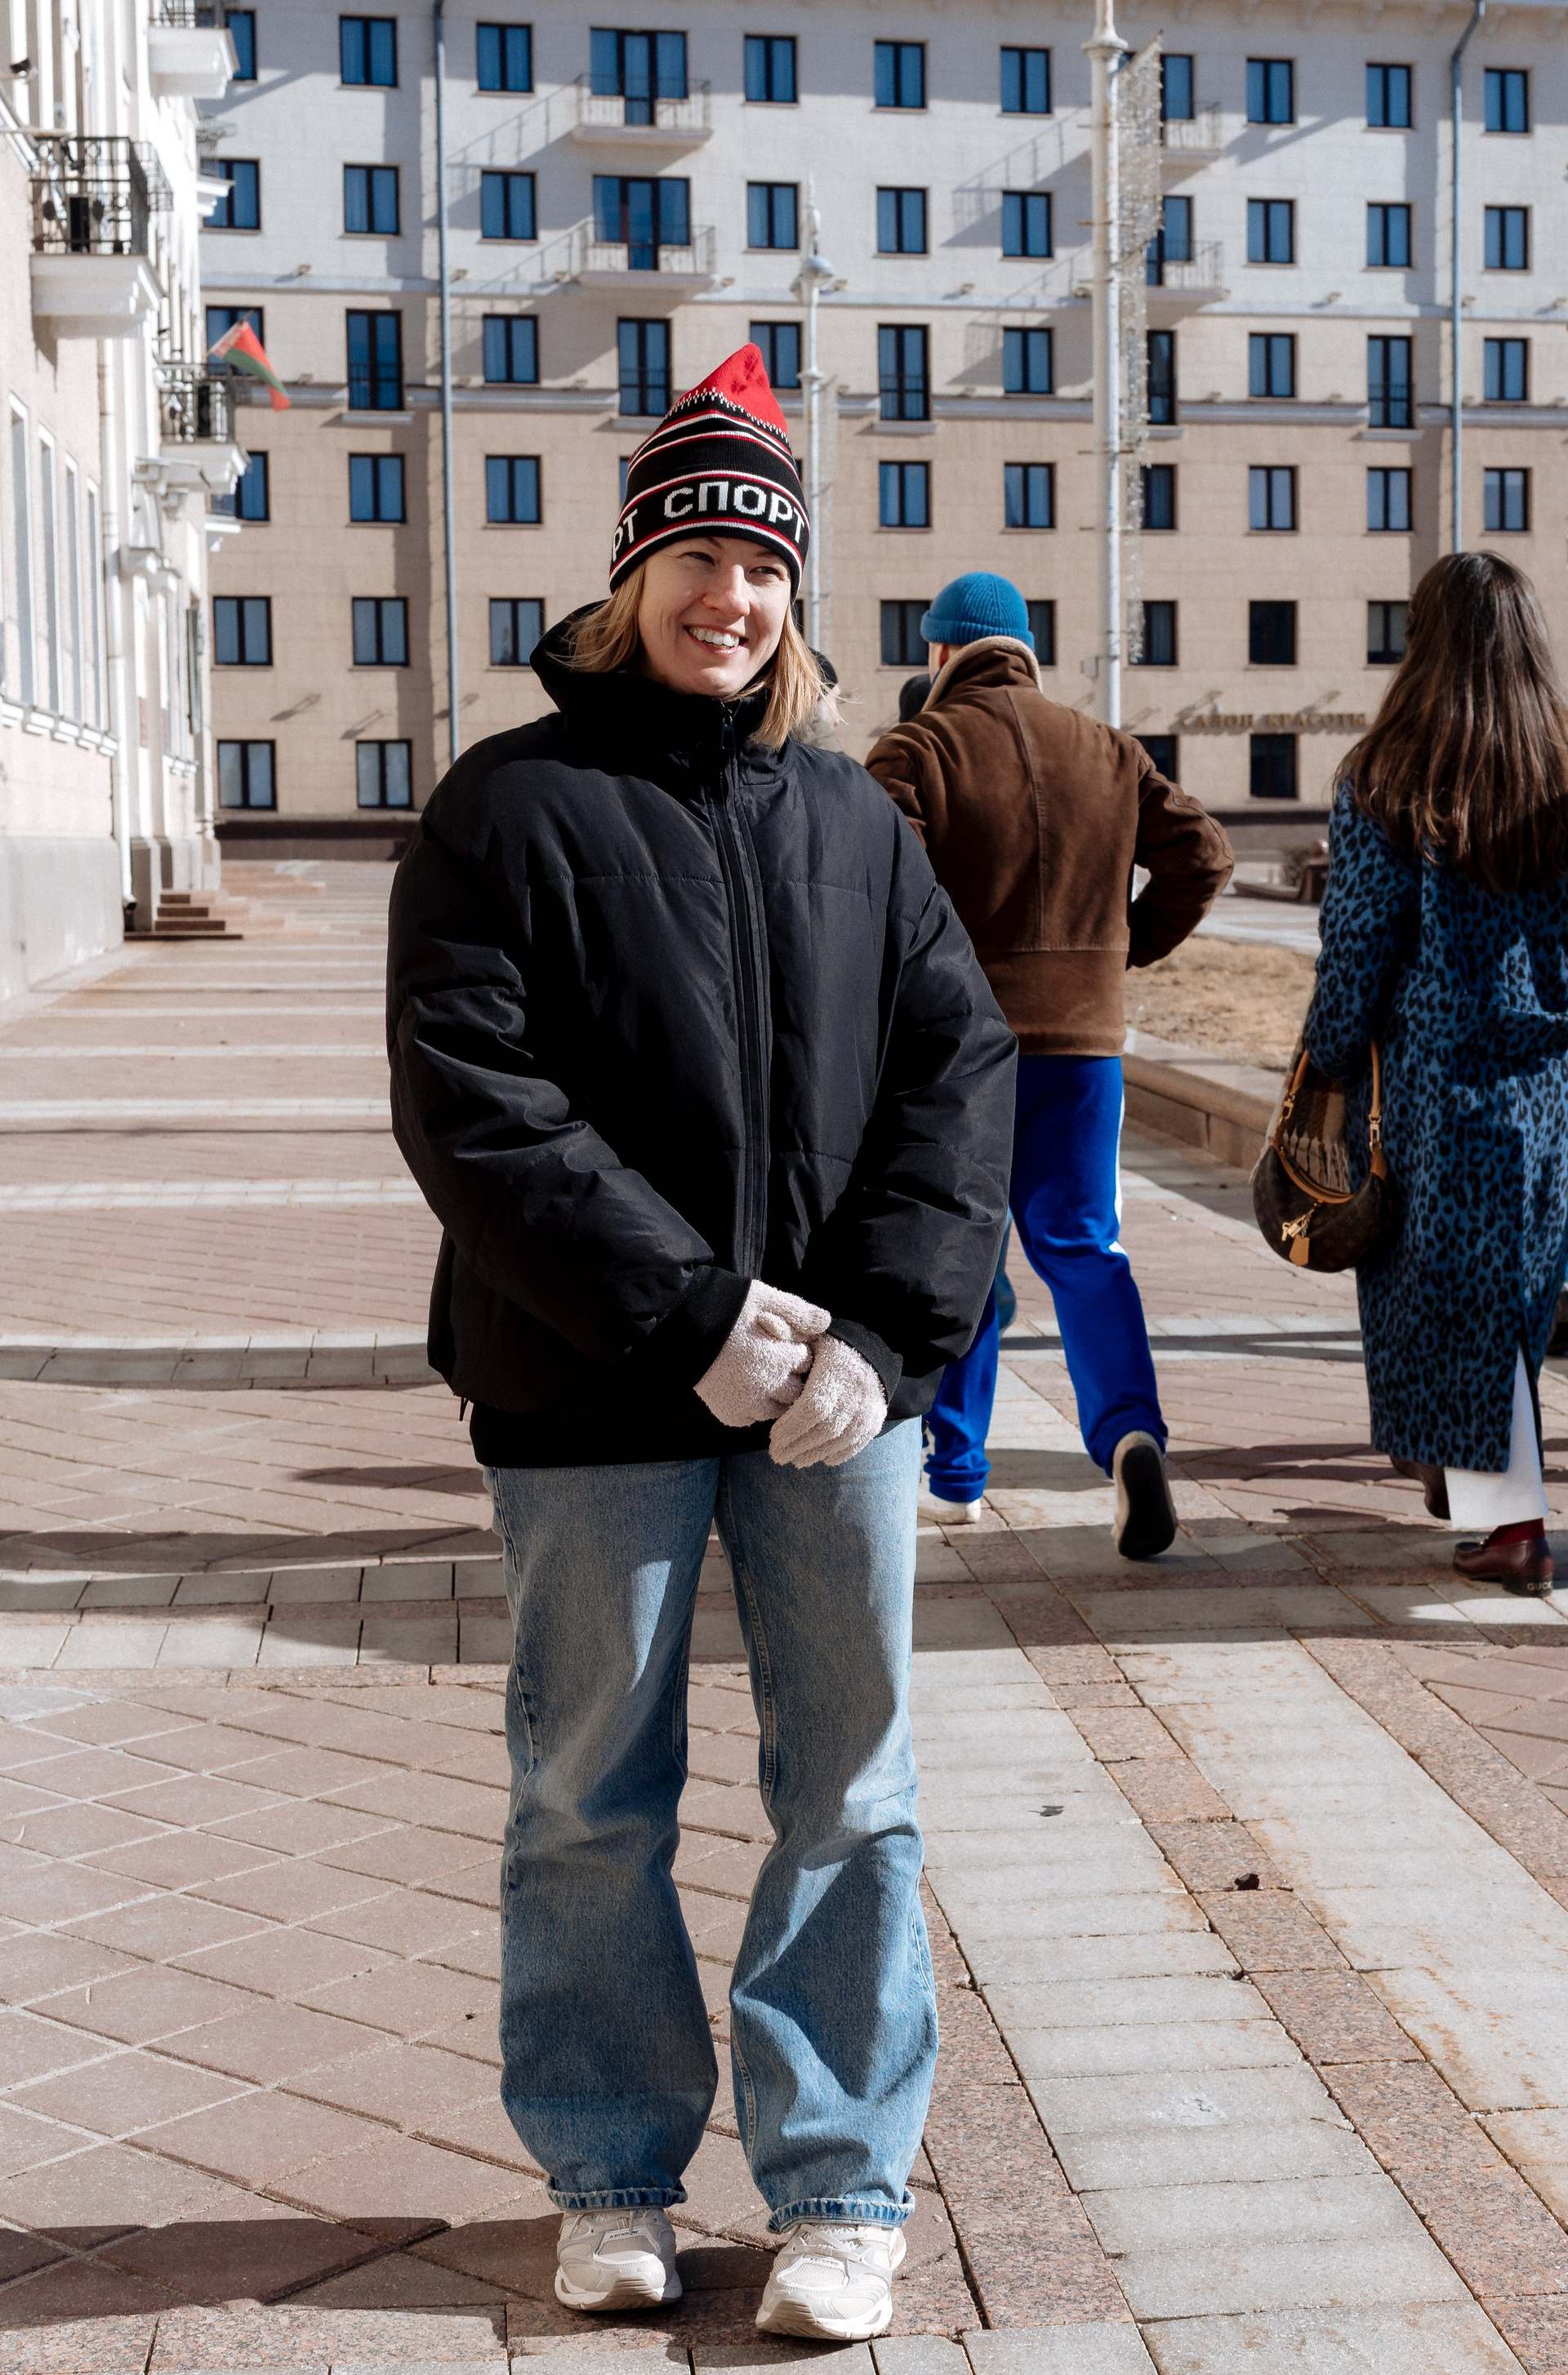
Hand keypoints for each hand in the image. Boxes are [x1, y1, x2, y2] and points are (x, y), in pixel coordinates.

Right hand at [694, 1282, 830, 1428]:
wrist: (684, 1327)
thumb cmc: (728, 1308)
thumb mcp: (765, 1299)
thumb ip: (798, 1312)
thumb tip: (826, 1321)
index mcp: (778, 1359)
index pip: (805, 1361)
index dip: (796, 1350)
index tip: (783, 1343)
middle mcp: (766, 1387)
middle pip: (796, 1389)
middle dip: (790, 1376)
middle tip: (774, 1361)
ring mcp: (746, 1405)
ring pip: (777, 1409)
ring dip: (775, 1396)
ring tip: (761, 1376)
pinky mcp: (730, 1414)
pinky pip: (752, 1418)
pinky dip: (752, 1407)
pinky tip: (744, 1388)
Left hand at [768, 1335, 886, 1469]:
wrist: (869, 1353)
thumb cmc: (828, 1347)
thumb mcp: (810, 1337)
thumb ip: (788, 1333)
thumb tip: (764, 1323)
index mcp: (836, 1370)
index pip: (814, 1406)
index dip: (792, 1426)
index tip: (772, 1437)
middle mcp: (856, 1391)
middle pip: (825, 1427)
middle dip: (798, 1445)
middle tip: (777, 1455)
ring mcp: (869, 1407)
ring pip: (840, 1439)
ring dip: (815, 1453)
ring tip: (795, 1459)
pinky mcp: (876, 1419)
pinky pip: (857, 1443)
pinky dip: (839, 1454)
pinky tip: (822, 1459)